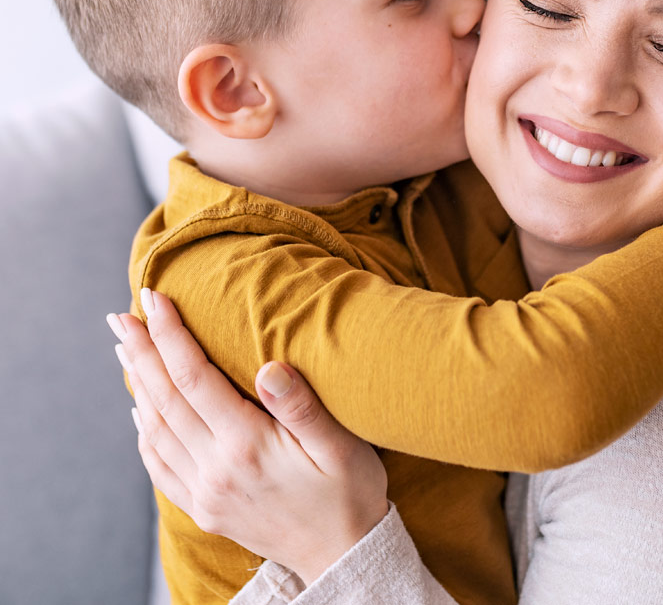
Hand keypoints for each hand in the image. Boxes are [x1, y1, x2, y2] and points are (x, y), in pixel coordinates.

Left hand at [107, 289, 387, 584]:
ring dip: (137, 385)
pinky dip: (144, 432)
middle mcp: (217, 469)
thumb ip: (303, 406)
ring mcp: (206, 492)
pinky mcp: (205, 507)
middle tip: (121, 317)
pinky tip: (141, 410)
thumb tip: (270, 367)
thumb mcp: (341, 446)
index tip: (154, 299)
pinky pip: (160, 465)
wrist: (344, 555)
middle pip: (165, 400)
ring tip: (126, 350)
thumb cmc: (350, 493)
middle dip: (142, 352)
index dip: (171, 335)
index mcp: (247, 445)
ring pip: (156, 429)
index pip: (195, 378)